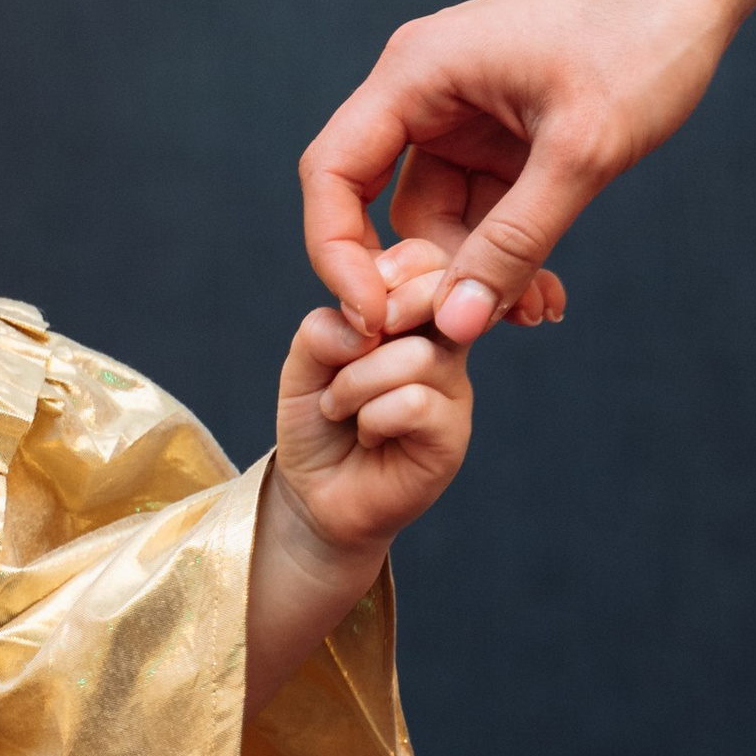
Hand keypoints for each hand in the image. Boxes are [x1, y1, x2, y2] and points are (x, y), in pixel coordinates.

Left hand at [271, 240, 473, 569]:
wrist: (316, 493)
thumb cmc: (317, 421)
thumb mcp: (303, 364)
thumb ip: (324, 330)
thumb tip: (362, 327)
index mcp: (411, 317)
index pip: (429, 262)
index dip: (394, 270)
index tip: (354, 310)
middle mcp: (441, 346)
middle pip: (439, 295)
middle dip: (384, 313)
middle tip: (350, 351)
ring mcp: (452, 390)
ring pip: (416, 356)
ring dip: (355, 383)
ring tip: (339, 407)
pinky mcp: (452, 435)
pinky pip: (415, 403)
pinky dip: (373, 417)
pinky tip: (369, 434)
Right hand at [296, 0, 755, 347]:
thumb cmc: (641, 37)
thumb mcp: (582, 150)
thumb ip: (515, 242)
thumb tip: (456, 323)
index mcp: (416, 75)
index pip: (333, 175)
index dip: (338, 253)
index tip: (376, 318)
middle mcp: (426, 96)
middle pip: (388, 210)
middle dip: (430, 276)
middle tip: (484, 327)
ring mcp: (465, 119)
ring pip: (442, 222)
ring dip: (478, 275)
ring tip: (538, 311)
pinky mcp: (504, 139)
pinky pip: (485, 213)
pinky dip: (508, 255)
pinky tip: (547, 293)